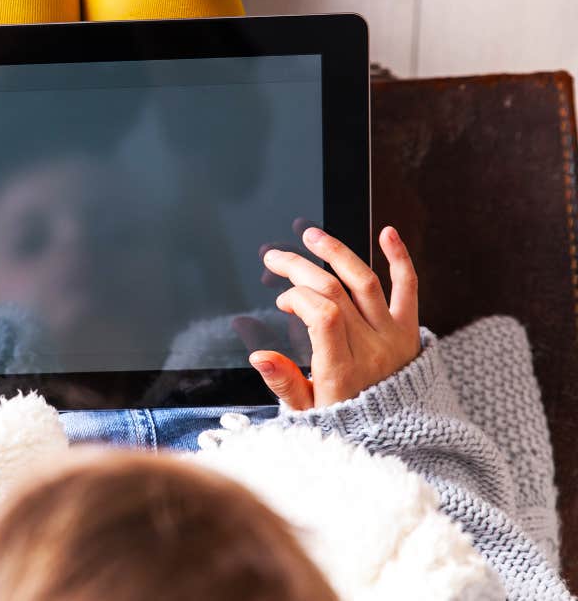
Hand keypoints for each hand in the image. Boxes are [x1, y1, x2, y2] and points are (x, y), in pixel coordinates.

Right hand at [250, 225, 419, 409]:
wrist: (399, 435)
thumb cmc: (347, 420)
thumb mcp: (307, 410)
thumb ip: (283, 382)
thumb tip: (258, 355)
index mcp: (342, 371)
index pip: (323, 315)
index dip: (297, 297)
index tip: (282, 300)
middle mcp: (370, 349)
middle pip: (336, 292)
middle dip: (300, 268)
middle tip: (276, 257)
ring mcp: (393, 336)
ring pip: (365, 282)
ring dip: (337, 254)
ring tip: (312, 237)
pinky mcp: (409, 329)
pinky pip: (407, 288)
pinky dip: (399, 258)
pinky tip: (387, 233)